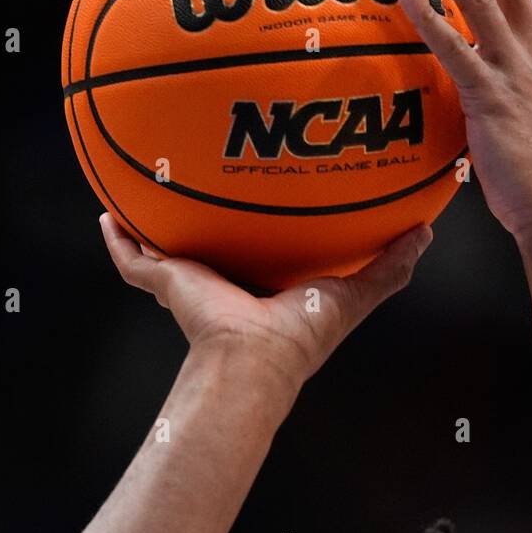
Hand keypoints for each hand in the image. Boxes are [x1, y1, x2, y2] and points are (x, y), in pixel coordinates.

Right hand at [99, 214, 432, 395]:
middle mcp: (226, 281)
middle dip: (206, 217)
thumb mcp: (354, 296)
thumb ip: (388, 269)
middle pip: (212, 242)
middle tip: (206, 173)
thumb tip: (424, 234)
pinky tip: (107, 215)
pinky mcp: (168, 283)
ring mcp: (192, 282)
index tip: (268, 191)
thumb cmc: (300, 336)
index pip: (264, 249)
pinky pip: (134, 260)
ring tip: (144, 184)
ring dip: (154, 222)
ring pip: (166, 249)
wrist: (254, 360)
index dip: (266, 224)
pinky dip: (118, 240)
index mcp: (265, 285)